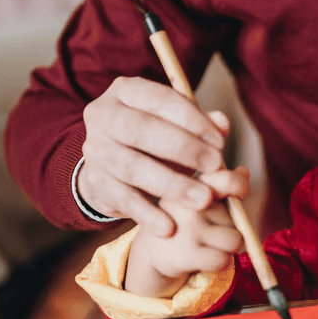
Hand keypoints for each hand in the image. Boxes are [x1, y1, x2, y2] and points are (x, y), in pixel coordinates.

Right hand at [78, 76, 238, 236]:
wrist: (110, 165)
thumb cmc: (152, 137)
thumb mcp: (174, 123)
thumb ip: (199, 122)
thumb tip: (222, 123)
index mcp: (124, 91)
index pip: (159, 98)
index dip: (192, 119)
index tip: (219, 141)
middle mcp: (102, 116)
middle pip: (140, 130)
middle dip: (183, 148)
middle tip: (216, 166)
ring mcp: (95, 150)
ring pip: (132, 167)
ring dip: (172, 184)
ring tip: (203, 199)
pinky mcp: (95, 182)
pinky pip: (123, 199)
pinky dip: (147, 214)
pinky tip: (169, 227)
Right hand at [123, 166, 251, 297]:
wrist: (151, 253)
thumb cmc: (184, 220)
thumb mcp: (199, 197)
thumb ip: (224, 184)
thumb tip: (244, 172)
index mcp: (192, 184)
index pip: (228, 180)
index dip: (240, 187)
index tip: (240, 193)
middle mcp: (188, 203)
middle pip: (238, 217)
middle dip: (231, 227)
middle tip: (210, 231)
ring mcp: (187, 228)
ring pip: (234, 240)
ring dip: (228, 248)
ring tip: (209, 245)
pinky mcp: (186, 253)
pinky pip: (224, 260)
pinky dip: (222, 264)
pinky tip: (207, 260)